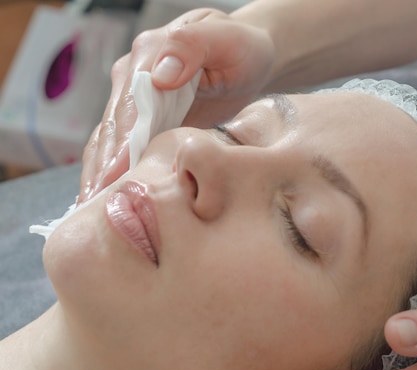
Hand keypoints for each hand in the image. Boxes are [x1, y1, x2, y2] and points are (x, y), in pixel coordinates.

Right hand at [79, 8, 273, 202]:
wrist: (249, 58)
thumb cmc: (242, 48)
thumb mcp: (226, 38)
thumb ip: (191, 47)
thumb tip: (159, 75)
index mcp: (150, 54)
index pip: (131, 104)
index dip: (123, 140)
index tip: (116, 172)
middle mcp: (135, 78)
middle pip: (113, 127)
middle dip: (103, 166)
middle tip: (97, 205)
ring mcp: (138, 103)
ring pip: (110, 141)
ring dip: (100, 175)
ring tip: (93, 211)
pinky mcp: (147, 123)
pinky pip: (125, 150)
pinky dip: (113, 174)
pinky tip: (106, 200)